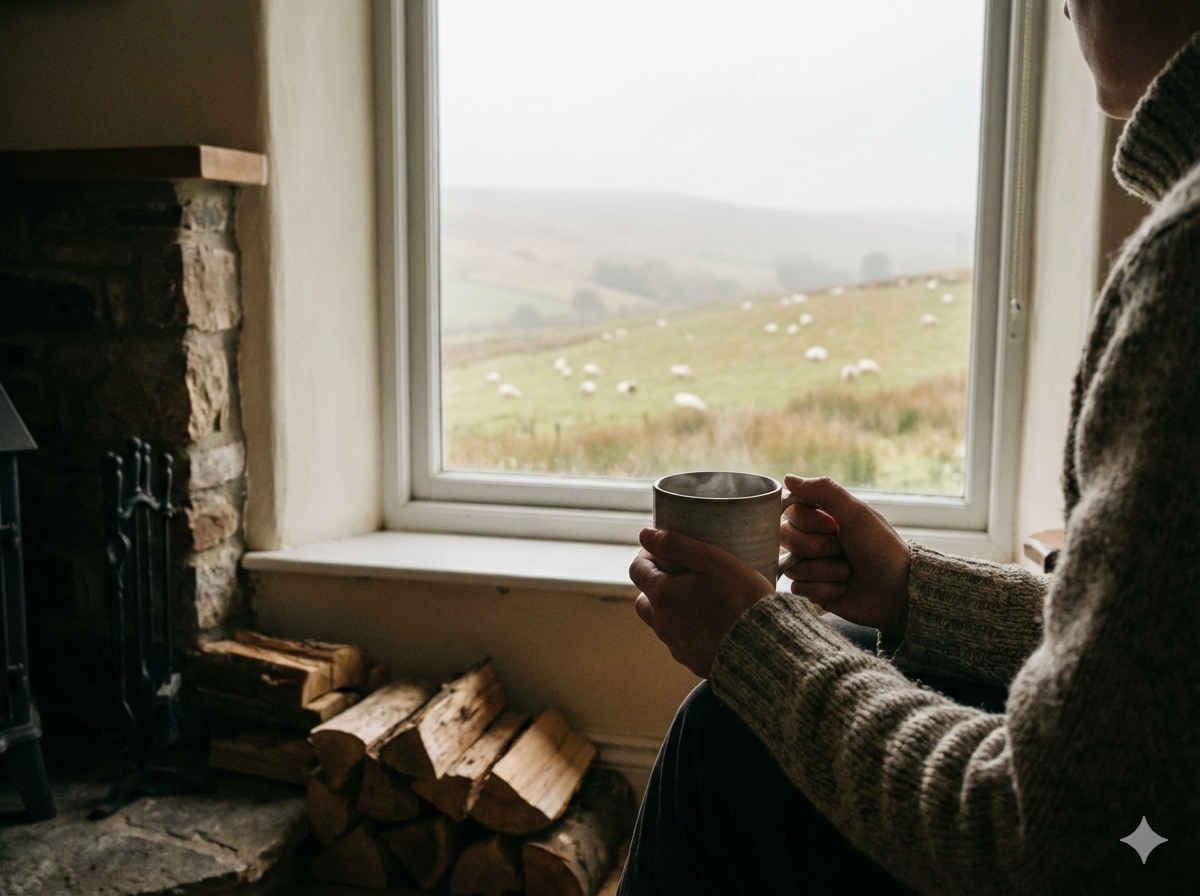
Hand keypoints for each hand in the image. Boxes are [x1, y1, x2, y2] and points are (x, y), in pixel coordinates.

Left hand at [629, 528, 775, 677]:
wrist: (764, 647)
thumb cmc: (741, 599)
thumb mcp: (712, 560)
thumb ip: (676, 545)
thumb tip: (645, 535)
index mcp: (662, 596)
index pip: (637, 570)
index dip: (648, 555)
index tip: (667, 551)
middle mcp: (662, 624)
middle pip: (645, 599)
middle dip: (656, 584)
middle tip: (683, 575)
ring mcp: (677, 646)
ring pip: (662, 622)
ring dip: (672, 608)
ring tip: (701, 598)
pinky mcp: (692, 662)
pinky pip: (682, 641)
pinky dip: (689, 629)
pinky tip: (712, 622)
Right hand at [780, 475, 910, 634]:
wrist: (897, 590)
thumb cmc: (880, 548)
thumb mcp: (856, 513)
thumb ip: (823, 490)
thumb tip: (787, 478)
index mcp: (823, 516)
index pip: (790, 511)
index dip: (808, 521)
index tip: (832, 525)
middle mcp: (814, 538)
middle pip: (785, 537)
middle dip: (815, 547)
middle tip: (841, 550)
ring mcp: (812, 564)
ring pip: (791, 565)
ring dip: (823, 570)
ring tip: (846, 572)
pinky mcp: (813, 589)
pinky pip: (798, 587)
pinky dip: (823, 588)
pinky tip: (842, 588)